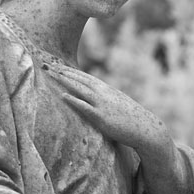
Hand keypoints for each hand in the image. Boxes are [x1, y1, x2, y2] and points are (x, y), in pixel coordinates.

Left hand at [52, 66, 170, 160]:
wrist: (145, 128)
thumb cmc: (131, 118)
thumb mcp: (118, 104)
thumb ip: (106, 100)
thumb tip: (96, 99)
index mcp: (107, 89)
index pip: (85, 77)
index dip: (71, 71)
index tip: (59, 65)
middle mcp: (103, 93)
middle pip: (80, 79)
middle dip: (64, 72)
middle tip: (49, 65)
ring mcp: (102, 104)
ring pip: (80, 89)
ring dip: (65, 81)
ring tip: (52, 75)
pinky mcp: (102, 117)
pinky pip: (84, 107)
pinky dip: (73, 100)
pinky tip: (63, 96)